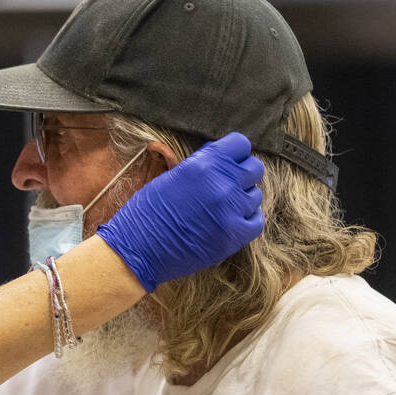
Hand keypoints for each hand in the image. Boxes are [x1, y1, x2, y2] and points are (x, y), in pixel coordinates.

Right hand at [96, 132, 264, 291]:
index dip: (235, 153)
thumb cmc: (147, 212)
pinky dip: (246, 220)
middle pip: (254, 168)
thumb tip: (218, 156)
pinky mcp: (235, 235)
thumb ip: (199, 165)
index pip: (241, 145)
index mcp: (203, 164)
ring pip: (255, 195)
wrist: (138, 249)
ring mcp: (231, 210)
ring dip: (241, 199)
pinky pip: (257, 220)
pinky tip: (229, 222)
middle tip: (226, 186)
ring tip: (220, 208)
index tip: (228, 162)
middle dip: (242, 175)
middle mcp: (221, 183)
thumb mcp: (169, 177)